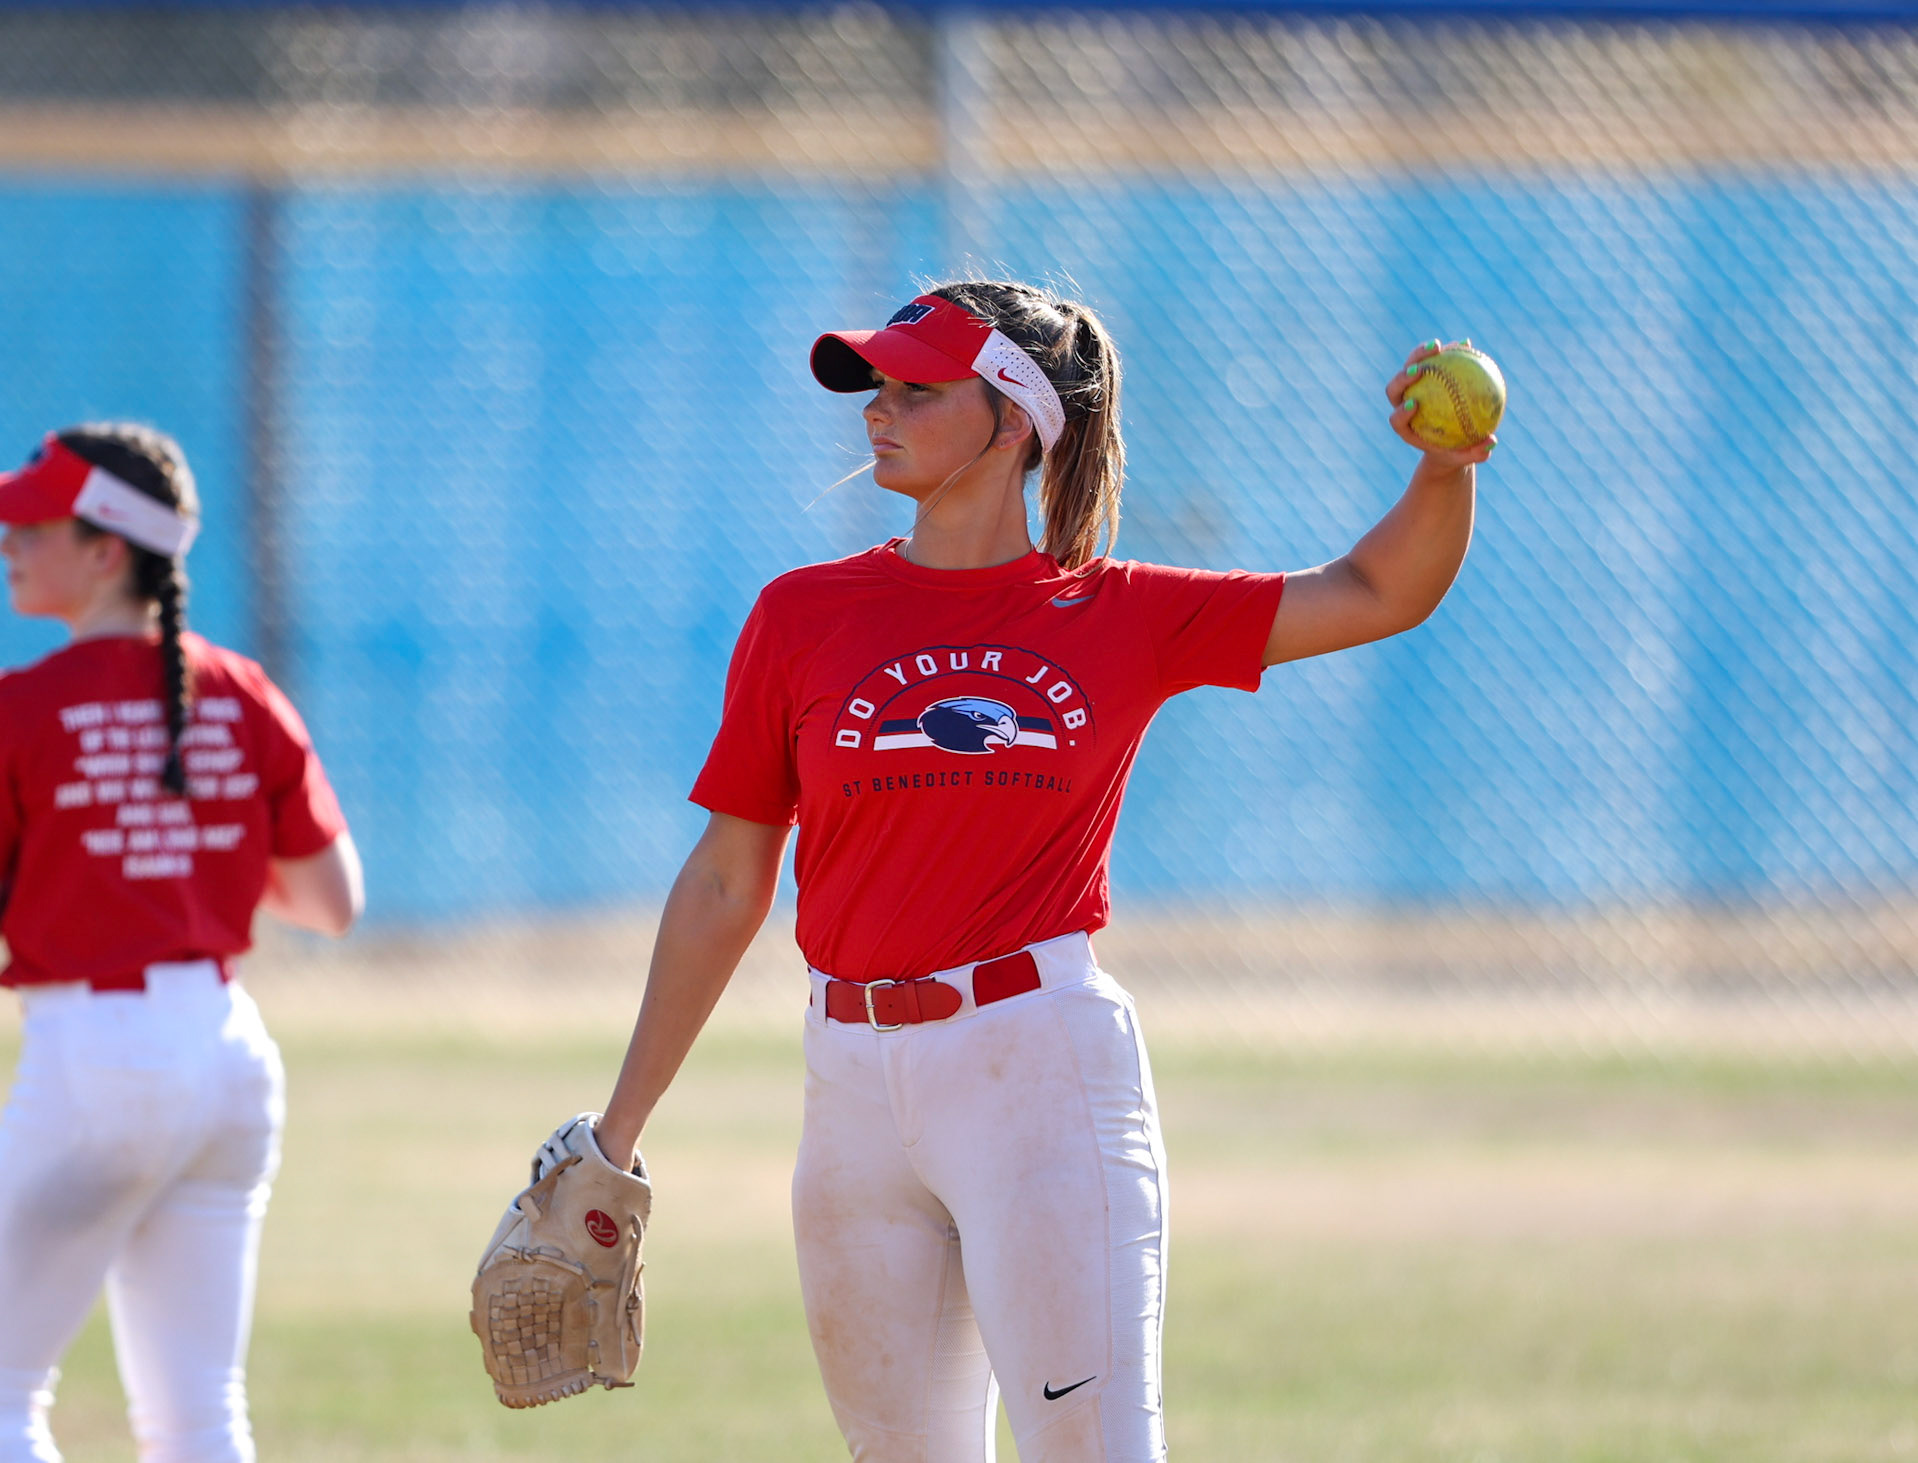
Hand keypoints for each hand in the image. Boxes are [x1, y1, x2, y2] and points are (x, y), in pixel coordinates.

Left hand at [1386, 340, 1495, 467]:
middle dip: (1403, 378)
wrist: (1446, 441)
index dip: (1400, 413)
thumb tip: (1492, 441)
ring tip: (1439, 346)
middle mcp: (1403, 405)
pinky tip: (1465, 343)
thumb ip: (1476, 452)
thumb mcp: (1466, 456)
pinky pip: (1433, 360)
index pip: (1396, 420)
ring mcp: (1410, 389)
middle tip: (1419, 370)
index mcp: (1406, 428)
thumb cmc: (1455, 452)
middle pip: (1394, 388)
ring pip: (1410, 367)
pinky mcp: (1423, 375)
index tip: (1414, 405)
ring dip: (1420, 354)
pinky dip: (1447, 352)